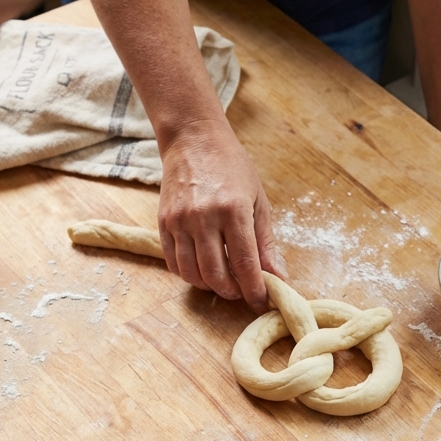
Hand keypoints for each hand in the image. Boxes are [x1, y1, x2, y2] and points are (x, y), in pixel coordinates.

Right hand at [157, 116, 287, 310]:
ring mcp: (180, 221)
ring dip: (210, 287)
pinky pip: (173, 263)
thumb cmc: (232, 167)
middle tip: (242, 291)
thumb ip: (265, 242)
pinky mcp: (163, 222)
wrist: (193, 139)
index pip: (245, 264)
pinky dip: (189, 275)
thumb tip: (277, 277)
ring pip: (192, 274)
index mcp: (233, 210)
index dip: (254, 290)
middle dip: (232, 292)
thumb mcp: (258, 200)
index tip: (261, 301)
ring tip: (223, 282)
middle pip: (216, 275)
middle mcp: (204, 217)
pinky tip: (202, 271)